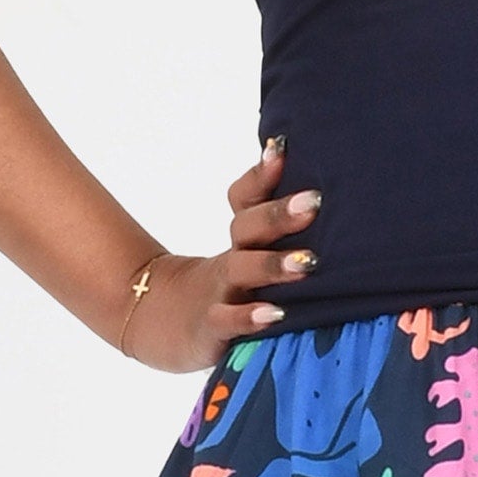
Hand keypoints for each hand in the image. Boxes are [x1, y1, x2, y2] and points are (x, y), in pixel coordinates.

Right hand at [118, 139, 321, 370]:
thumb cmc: (227, 283)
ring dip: (274, 265)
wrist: (163, 322)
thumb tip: (315, 187)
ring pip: (242, 271)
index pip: (246, 196)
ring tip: (310, 262)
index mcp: (243, 237)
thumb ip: (279, 228)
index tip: (282, 147)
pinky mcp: (211, 328)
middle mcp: (232, 257)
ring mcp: (220, 292)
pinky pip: (228, 321)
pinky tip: (276, 314)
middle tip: (313, 200)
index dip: (262, 173)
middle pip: (249, 227)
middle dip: (280, 213)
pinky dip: (249, 317)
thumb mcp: (249, 253)